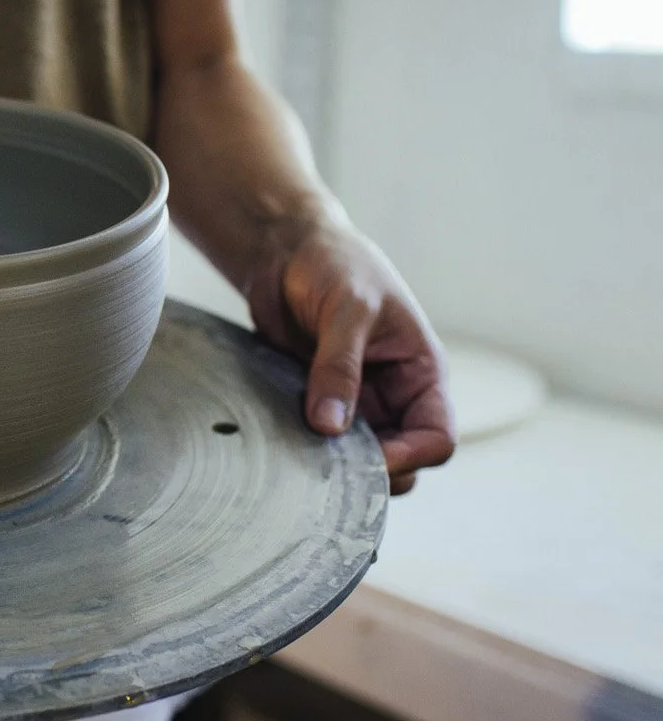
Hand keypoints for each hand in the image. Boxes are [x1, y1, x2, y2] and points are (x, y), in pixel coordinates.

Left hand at [246, 221, 454, 493]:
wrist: (286, 251)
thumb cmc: (334, 265)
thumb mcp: (347, 309)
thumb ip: (339, 367)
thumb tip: (329, 427)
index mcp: (421, 372)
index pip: (437, 438)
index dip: (410, 457)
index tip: (368, 459)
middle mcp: (394, 395)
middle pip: (401, 461)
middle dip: (372, 469)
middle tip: (327, 462)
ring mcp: (355, 403)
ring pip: (358, 459)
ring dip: (335, 463)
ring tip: (301, 449)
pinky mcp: (317, 403)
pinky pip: (319, 442)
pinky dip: (305, 449)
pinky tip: (282, 441)